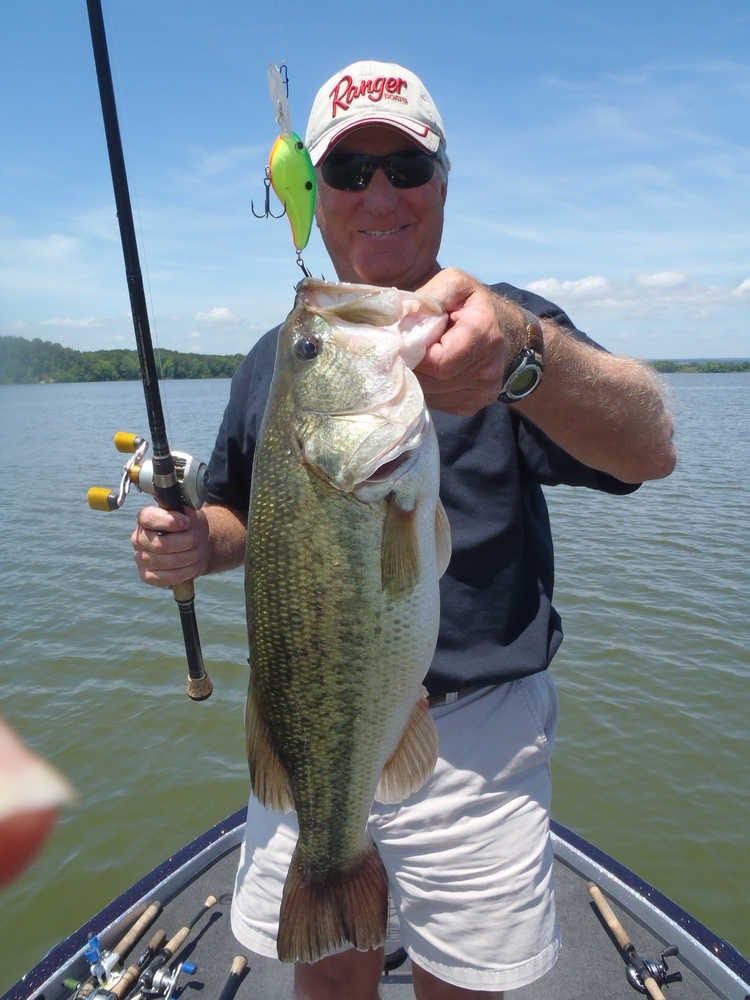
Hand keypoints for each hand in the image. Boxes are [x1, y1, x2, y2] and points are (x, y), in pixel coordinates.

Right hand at [131, 505, 209, 587]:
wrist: (194, 545)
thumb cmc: (189, 527)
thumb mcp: (190, 514)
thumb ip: (185, 514)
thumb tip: (183, 520)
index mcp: (145, 518)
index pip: (149, 518)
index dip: (170, 521)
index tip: (187, 522)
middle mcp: (138, 539)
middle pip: (162, 544)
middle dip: (186, 542)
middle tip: (197, 539)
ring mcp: (141, 558)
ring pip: (168, 562)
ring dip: (190, 557)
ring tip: (198, 551)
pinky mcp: (147, 576)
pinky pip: (168, 577)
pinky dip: (186, 572)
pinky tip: (193, 564)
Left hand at [415, 268, 525, 415]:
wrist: (498, 327)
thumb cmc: (468, 304)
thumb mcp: (454, 284)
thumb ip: (429, 297)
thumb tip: (401, 317)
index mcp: (483, 332)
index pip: (437, 361)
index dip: (414, 353)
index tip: (404, 341)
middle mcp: (490, 366)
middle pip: (433, 381)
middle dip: (413, 367)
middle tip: (406, 350)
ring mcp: (486, 390)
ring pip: (434, 396)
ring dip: (418, 379)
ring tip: (419, 358)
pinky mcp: (478, 403)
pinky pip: (440, 404)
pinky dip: (428, 390)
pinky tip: (430, 372)